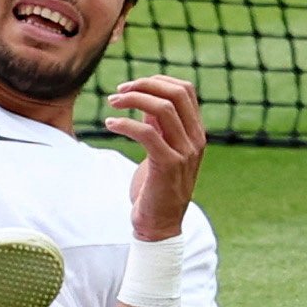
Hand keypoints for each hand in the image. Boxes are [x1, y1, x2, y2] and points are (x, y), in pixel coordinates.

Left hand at [105, 75, 204, 240]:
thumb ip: (159, 126)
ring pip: (163, 109)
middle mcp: (195, 140)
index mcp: (196, 133)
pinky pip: (146, 133)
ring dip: (133, 99)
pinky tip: (110, 124)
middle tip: (119, 90)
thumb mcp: (161, 150)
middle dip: (145, 84)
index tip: (131, 86)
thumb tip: (145, 98)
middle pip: (177, 93)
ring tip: (112, 103)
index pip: (185, 90)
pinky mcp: (168, 166)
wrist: (159, 225)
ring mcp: (184, 153)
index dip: (157, 80)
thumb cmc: (156, 187)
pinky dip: (125, 123)